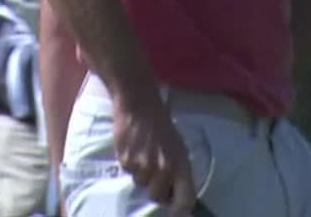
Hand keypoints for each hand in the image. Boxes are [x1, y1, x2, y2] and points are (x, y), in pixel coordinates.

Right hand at [111, 89, 195, 214]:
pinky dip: (130, 163)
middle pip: (157, 197)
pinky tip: (133, 147)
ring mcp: (143, 166)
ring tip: (143, 153)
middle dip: (156, 189)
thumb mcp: (178, 146)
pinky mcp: (126, 161)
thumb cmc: (162, 124)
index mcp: (180, 164)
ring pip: (140, 184)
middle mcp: (163, 169)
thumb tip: (177, 193)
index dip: (180, 208)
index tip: (175, 208)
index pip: (185, 201)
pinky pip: (128, 172)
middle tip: (155, 173)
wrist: (139, 103)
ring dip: (141, 174)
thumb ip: (178, 170)